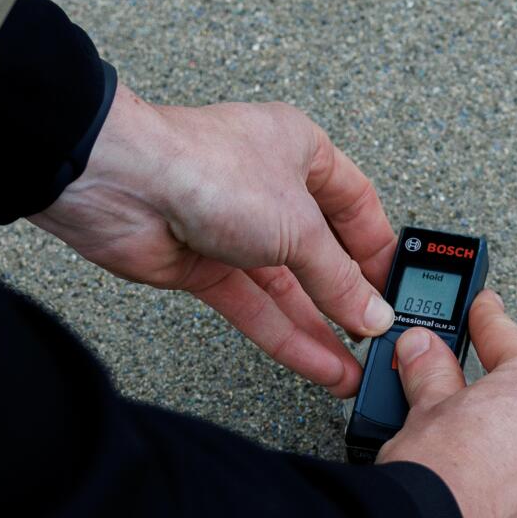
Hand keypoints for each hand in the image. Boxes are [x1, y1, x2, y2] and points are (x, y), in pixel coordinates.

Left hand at [33, 85, 396, 393]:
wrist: (120, 186)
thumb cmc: (206, 168)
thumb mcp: (297, 226)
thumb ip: (338, 277)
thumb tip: (372, 311)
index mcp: (299, 149)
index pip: (356, 203)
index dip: (378, 248)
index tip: (396, 290)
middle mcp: (269, 185)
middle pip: (322, 251)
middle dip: (348, 297)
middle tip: (377, 336)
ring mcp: (235, 228)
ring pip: (288, 288)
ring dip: (320, 329)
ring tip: (355, 369)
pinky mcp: (204, 266)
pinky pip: (255, 307)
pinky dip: (285, 337)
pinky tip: (317, 364)